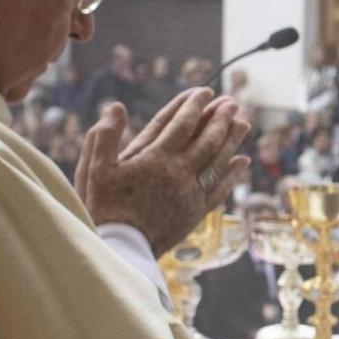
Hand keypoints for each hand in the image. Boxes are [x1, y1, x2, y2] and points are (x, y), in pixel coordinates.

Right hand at [77, 89, 251, 253]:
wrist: (120, 248)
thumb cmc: (104, 207)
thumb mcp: (95, 169)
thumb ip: (104, 136)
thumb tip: (115, 107)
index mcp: (155, 159)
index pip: (181, 124)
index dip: (194, 106)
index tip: (205, 91)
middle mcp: (178, 173)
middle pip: (208, 139)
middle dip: (221, 118)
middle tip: (232, 102)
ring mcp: (190, 193)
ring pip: (218, 161)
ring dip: (233, 140)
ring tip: (244, 122)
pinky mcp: (196, 212)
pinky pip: (220, 189)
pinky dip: (233, 174)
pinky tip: (243, 161)